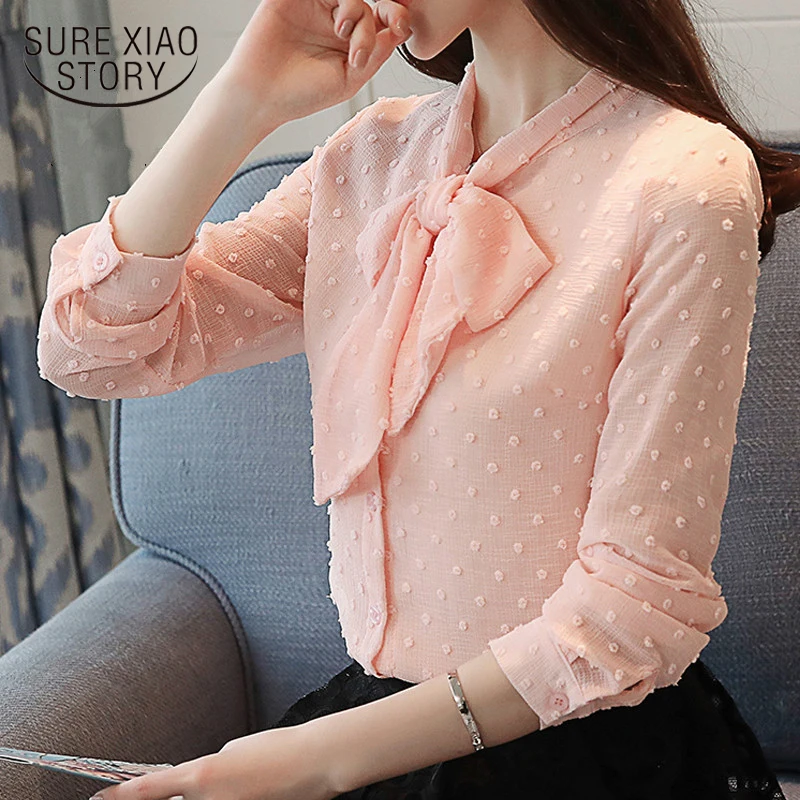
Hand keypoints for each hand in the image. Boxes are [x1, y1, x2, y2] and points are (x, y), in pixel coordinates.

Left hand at [88, 724, 337, 799]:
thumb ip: (208, 770)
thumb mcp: (233, 751)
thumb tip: (198, 785)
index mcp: (201, 776)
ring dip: (204, 798)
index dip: (120, 798)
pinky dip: (226, 799)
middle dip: (167, 799)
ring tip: (239, 780)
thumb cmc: (276, 748)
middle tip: (187, 786)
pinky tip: (248, 787)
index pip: (148, 791)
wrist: (313, 763)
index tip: (100, 799)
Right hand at [218, 0, 411, 134]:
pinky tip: (336, 20)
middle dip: (377, 18)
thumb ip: (375, 54)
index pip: (381, 20)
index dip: (397, 16)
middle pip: (368, 4)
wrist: (260, 96)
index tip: (401, 27)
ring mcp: (314, 6)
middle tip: (370, 41)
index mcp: (351, 42)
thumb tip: (399, 29)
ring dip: (356, 9)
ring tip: (344, 33)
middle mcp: (335, 21)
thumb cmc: (301, 94)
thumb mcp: (349, 80)